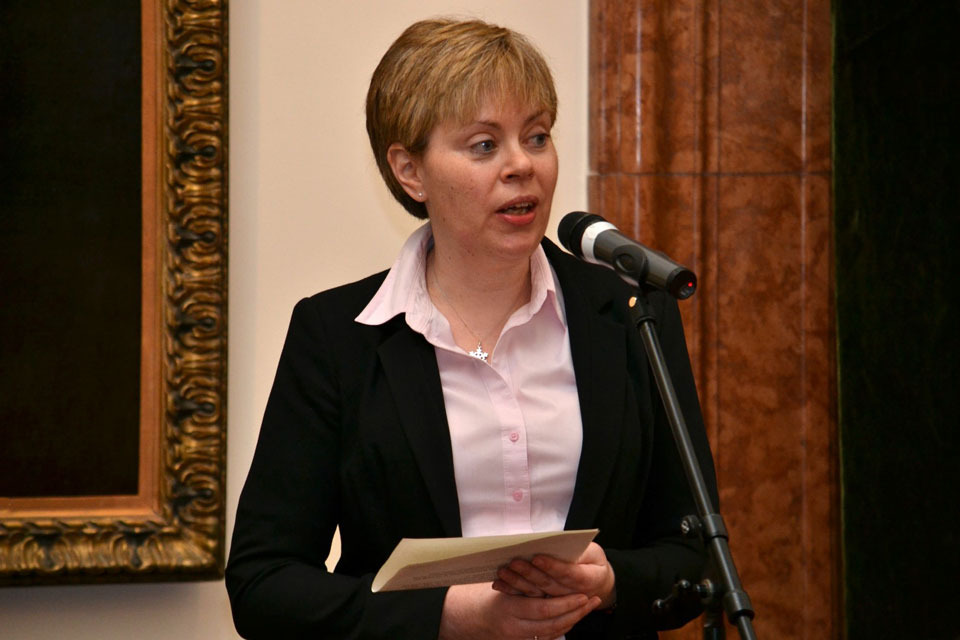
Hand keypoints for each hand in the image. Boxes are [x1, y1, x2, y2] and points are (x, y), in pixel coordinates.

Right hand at [438, 581, 600, 639]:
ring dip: (574, 619)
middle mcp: (515, 628)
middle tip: (593, 599)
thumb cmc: (485, 592)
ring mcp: (519, 637)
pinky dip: (563, 626)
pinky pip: (548, 636)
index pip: (544, 610)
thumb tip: (543, 558)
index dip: (566, 604)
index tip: (583, 594)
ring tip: (590, 605)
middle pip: (553, 624)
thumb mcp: (502, 578)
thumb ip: (523, 573)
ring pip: (553, 632)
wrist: (470, 618)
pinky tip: (574, 615)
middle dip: (575, 613)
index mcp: (510, 609)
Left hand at [492, 542, 616, 608]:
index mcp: (587, 579)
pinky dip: (512, 590)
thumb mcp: (593, 552)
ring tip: (503, 570)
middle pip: (547, 584)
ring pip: (535, 593)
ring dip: (517, 582)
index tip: (537, 557)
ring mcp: (557, 599)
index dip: (552, 566)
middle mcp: (571, 593)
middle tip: (514, 561)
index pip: (568, 573)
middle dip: (529, 573)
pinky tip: (499, 583)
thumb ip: (579, 550)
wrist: (596, 583)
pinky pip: (527, 597)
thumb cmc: (593, 562)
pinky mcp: (545, 600)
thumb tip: (559, 542)